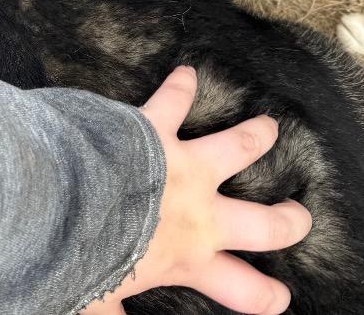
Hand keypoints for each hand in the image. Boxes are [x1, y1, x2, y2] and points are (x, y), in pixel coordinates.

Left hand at [83, 66, 310, 314]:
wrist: (62, 203)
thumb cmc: (80, 256)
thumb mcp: (98, 302)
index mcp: (186, 260)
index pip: (241, 289)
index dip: (265, 295)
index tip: (279, 296)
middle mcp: (197, 213)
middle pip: (261, 223)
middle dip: (287, 221)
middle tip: (301, 216)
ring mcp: (182, 167)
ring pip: (235, 149)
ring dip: (255, 137)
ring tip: (270, 127)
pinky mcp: (155, 129)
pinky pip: (172, 101)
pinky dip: (180, 85)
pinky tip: (187, 70)